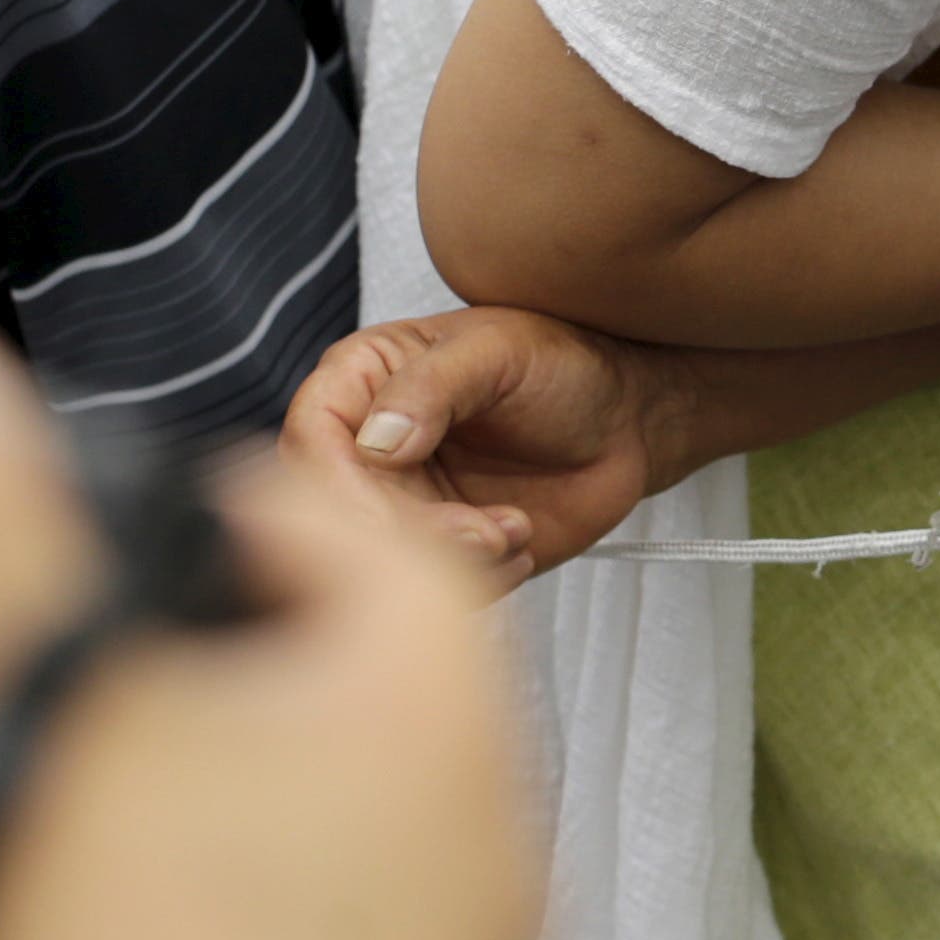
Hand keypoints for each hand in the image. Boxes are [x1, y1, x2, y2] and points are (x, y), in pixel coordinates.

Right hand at [285, 306, 687, 582]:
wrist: (629, 419)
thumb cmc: (567, 365)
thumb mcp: (501, 351)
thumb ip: (434, 384)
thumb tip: (375, 439)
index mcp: (364, 381)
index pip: (309, 440)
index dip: (337, 484)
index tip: (391, 505)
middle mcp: (368, 447)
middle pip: (335, 515)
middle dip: (403, 537)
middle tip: (476, 532)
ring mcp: (401, 501)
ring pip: (378, 561)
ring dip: (445, 563)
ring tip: (510, 531)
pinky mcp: (438, 546)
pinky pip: (429, 588)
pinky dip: (476, 579)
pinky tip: (519, 541)